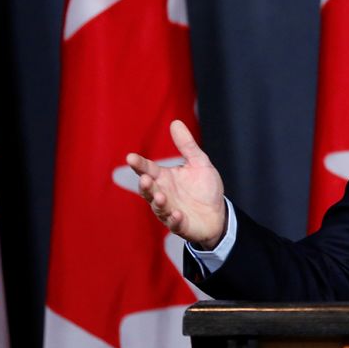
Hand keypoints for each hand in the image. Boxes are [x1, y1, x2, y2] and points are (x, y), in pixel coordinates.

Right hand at [127, 120, 227, 249]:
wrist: (218, 214)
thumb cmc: (205, 188)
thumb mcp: (199, 163)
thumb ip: (187, 145)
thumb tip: (175, 122)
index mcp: (164, 178)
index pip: (148, 169)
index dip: (139, 164)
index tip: (130, 157)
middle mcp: (162, 194)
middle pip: (148, 189)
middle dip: (145, 185)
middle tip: (145, 179)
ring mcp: (169, 210)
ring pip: (158, 207)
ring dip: (158, 202)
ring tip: (161, 196)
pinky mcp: (180, 225)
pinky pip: (174, 224)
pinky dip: (174, 219)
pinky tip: (177, 214)